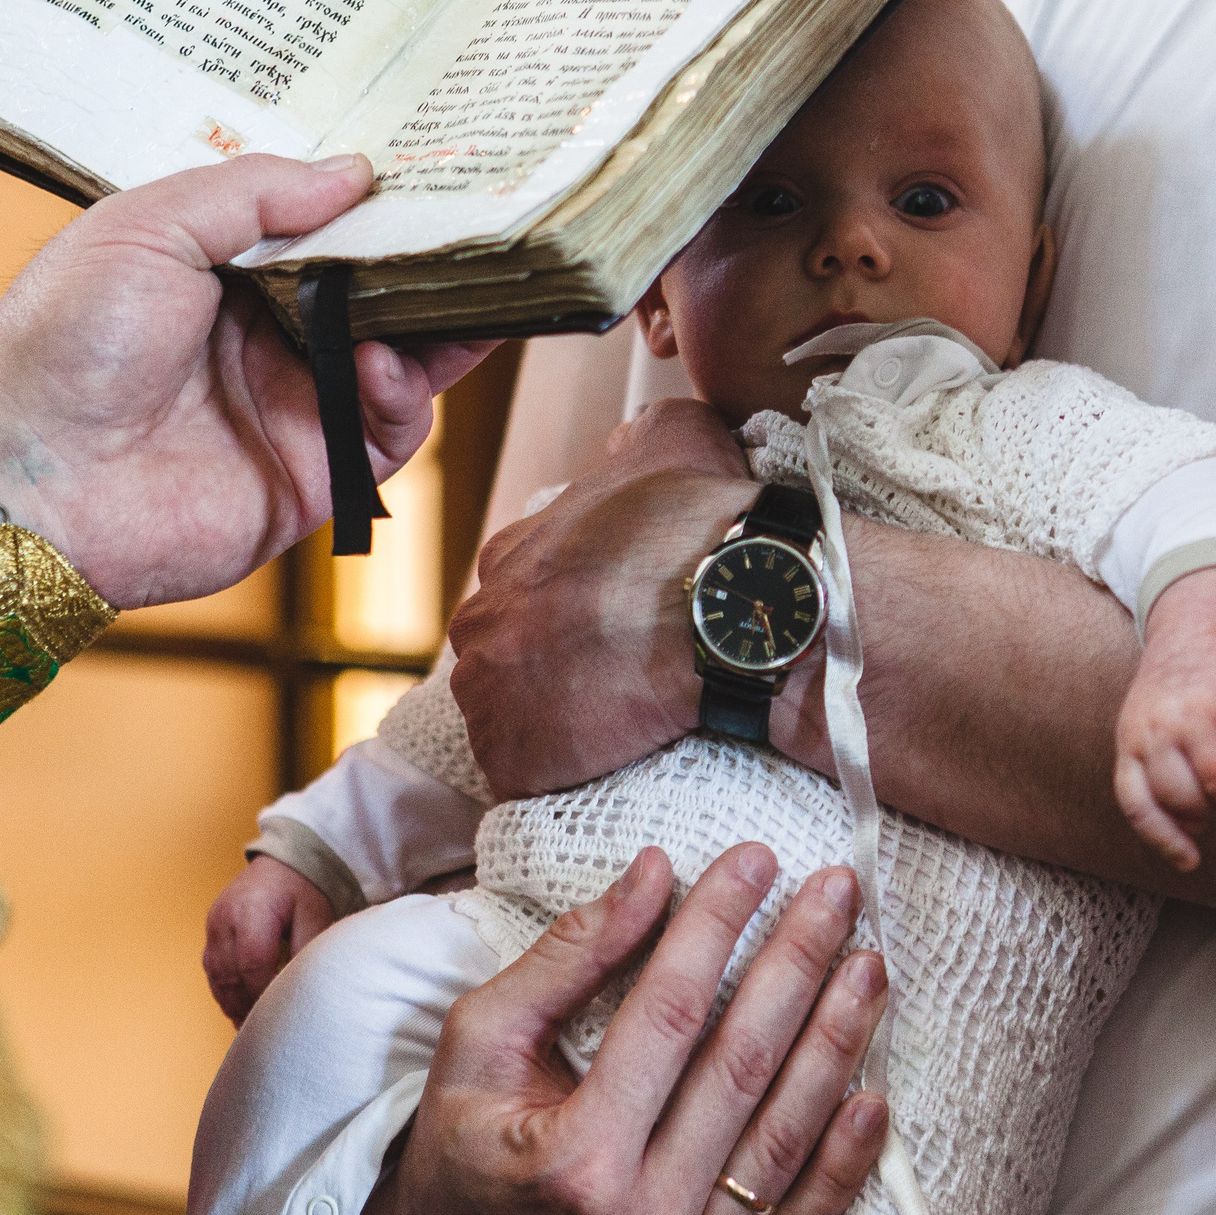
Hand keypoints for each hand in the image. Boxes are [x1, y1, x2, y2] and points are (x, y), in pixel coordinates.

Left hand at [0, 155, 490, 607]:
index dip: (380, 203)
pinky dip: (403, 394)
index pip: (329, 228)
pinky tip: (381, 365)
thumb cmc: (64, 344)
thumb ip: (252, 192)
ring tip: (451, 294)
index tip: (437, 169)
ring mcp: (299, 404)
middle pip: (381, 291)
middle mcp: (272, 335)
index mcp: (227, 271)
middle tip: (482, 226)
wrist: (31, 482)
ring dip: (436, 325)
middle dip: (431, 260)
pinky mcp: (318, 473)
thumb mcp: (146, 226)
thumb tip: (356, 172)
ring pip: (406, 357)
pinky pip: (392, 430)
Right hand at [202, 855, 337, 1026]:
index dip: (262, 995)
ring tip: (252, 1028)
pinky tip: (242, 1008)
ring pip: (216, 977)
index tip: (277, 1017)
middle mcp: (224, 919)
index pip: (251, 964)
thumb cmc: (304, 887)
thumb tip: (303, 990)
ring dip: (233, 1004)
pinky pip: (213, 971)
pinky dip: (226, 992)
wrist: (283, 860)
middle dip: (245, 1006)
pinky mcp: (211, 933)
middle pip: (228, 975)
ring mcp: (212, 926)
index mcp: (251, 910)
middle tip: (264, 1034)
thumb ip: (307, 951)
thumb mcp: (316, 914)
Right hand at [355, 843, 890, 1214]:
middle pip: (744, 1065)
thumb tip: (653, 872)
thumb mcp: (481, 1044)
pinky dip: (846, 1159)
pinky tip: (874, 1091)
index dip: (718, 924)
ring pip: (787, 1137)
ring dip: (838, 1041)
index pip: (671, 1013)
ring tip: (869, 962)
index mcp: (574, 1159)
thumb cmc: (467, 1147)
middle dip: (799, 962)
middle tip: (837, 890)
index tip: (755, 859)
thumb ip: (567, 960)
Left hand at [451, 400, 757, 798]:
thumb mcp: (675, 440)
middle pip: (507, 658)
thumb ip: (641, 434)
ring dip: (555, 729)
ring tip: (620, 732)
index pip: (523, 593)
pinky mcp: (514, 760)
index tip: (613, 631)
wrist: (731, 607)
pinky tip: (607, 768)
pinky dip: (560, 779)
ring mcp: (490, 693)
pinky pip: (528, 780)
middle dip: (552, 673)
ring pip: (512, 721)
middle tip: (619, 684)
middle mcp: (484, 619)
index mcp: (512, 554)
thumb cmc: (704, 527)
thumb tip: (627, 438)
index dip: (571, 615)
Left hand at [1113, 566, 1215, 871]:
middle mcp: (1159, 728)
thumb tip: (1192, 828)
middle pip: (1185, 795)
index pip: (1137, 802)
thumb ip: (1158, 776)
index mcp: (1131, 741)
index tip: (1192, 861)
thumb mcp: (1145, 730)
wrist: (1200, 628)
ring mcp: (1195, 712)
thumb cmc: (1174, 696)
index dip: (1163, 838)